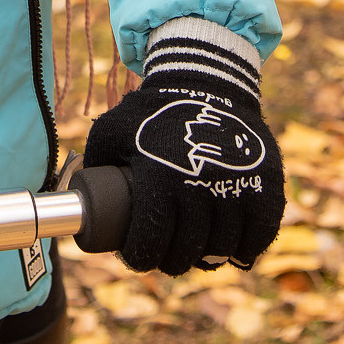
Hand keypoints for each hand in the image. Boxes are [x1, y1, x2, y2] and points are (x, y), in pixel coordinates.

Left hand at [84, 27, 282, 274]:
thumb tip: (77, 198)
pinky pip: (258, 238)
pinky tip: (231, 249)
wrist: (208, 82)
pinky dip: (245, 250)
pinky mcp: (266, 187)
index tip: (137, 254)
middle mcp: (198, 187)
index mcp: (158, 179)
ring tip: (196, 251)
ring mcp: (235, 188)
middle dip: (171, 261)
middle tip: (166, 255)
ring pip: (221, 249)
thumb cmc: (155, 111)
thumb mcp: (114, 129)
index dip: (139, 257)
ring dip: (206, 257)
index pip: (148, 243)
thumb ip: (94, 163)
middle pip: (185, 252)